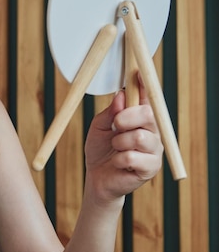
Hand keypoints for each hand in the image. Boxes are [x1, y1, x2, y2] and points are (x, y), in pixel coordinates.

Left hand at [84, 86, 162, 202]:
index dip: (144, 83)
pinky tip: (118, 163)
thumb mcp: (99, 126)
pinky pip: (133, 157)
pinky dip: (119, 159)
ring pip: (140, 137)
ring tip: (115, 148)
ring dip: (120, 142)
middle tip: (115, 126)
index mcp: (141, 117)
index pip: (147, 96)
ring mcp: (154, 149)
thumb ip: (111, 112)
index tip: (136, 72)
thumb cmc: (100, 149)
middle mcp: (152, 130)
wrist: (97, 178)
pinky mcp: (151, 167)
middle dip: (127, 117)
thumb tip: (121, 95)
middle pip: (148, 114)